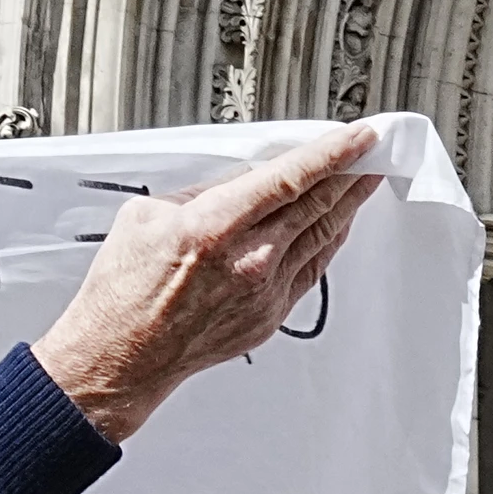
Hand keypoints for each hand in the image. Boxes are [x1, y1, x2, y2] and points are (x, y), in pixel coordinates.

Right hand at [30, 124, 386, 442]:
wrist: (121, 356)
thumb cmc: (124, 291)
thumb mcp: (147, 215)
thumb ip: (201, 192)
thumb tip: (240, 180)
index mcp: (214, 226)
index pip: (290, 178)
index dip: (332, 153)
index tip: (358, 137)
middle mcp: (248, 261)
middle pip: (317, 205)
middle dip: (350, 173)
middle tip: (370, 151)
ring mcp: (264, 292)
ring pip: (323, 237)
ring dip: (347, 205)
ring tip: (363, 180)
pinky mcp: (269, 316)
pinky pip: (313, 270)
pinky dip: (329, 242)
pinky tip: (336, 226)